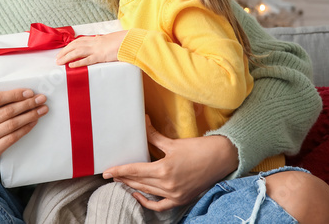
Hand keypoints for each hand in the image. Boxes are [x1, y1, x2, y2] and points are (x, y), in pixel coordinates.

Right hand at [0, 75, 47, 166]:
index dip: (14, 95)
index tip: (29, 92)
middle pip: (6, 112)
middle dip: (26, 104)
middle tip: (41, 99)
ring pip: (12, 125)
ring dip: (29, 116)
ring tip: (42, 110)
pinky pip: (12, 138)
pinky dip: (25, 129)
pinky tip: (33, 122)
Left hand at [56, 31, 125, 66]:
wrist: (129, 40)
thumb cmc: (120, 40)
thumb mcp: (108, 38)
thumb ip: (101, 38)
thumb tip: (96, 36)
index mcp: (94, 39)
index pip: (77, 41)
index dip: (68, 46)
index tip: (62, 51)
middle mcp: (93, 43)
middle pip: (74, 46)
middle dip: (64, 52)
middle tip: (57, 59)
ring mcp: (96, 49)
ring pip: (77, 52)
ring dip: (67, 57)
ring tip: (59, 62)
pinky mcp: (101, 56)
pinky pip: (87, 60)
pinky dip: (78, 63)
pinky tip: (71, 66)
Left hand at [101, 116, 237, 210]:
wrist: (223, 158)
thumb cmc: (200, 148)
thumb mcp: (173, 142)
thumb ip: (153, 136)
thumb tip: (143, 122)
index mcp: (164, 169)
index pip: (134, 171)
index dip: (118, 171)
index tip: (106, 172)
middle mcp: (168, 185)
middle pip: (138, 182)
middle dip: (123, 178)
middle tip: (112, 173)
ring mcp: (175, 194)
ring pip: (146, 192)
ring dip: (132, 186)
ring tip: (122, 180)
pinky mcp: (181, 199)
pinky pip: (160, 205)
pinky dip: (147, 202)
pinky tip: (138, 195)